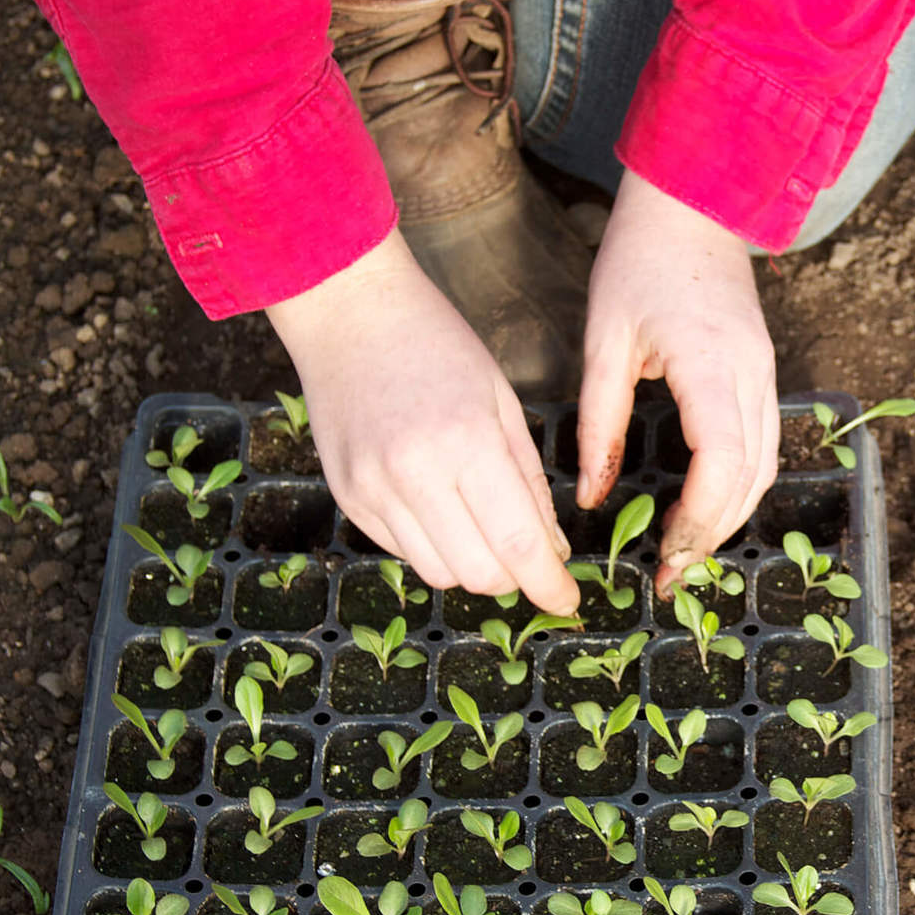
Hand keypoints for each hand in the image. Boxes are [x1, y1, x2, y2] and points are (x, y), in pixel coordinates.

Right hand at [265, 227, 581, 615]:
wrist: (350, 313)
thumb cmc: (439, 346)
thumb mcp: (503, 404)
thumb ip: (529, 481)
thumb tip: (551, 551)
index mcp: (467, 443)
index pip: (517, 544)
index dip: (549, 586)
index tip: (568, 601)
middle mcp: (414, 475)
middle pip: (478, 573)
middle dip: (515, 579)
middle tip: (532, 558)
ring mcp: (373, 489)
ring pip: (438, 574)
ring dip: (474, 568)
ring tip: (487, 529)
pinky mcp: (347, 496)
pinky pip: (402, 552)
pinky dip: (435, 548)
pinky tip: (444, 511)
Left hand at [578, 169, 777, 594]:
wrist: (691, 209)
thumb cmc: (637, 263)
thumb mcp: (602, 342)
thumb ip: (599, 423)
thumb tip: (590, 496)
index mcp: (706, 363)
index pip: (720, 461)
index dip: (698, 518)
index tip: (666, 557)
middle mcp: (751, 374)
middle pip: (750, 477)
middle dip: (712, 535)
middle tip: (670, 578)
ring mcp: (766, 374)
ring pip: (765, 467)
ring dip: (730, 517)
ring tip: (687, 553)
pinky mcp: (765, 374)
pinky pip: (764, 446)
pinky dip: (740, 487)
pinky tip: (707, 507)